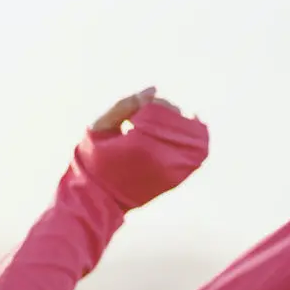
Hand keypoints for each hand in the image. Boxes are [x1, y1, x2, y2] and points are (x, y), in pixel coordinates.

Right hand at [75, 86, 209, 210]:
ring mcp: (171, 169)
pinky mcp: (176, 179)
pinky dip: (195, 139)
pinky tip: (185, 132)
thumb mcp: (100, 128)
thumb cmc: (93, 163)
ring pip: (193, 135)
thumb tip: (154, 89)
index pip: (159, 109)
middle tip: (151, 115)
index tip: (139, 108)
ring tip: (169, 121)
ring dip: (183, 123)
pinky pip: (197, 154)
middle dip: (167, 111)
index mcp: (138, 142)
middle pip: (177, 119)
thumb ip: (124, 105)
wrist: (96, 200)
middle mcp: (160, 155)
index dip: (152, 103)